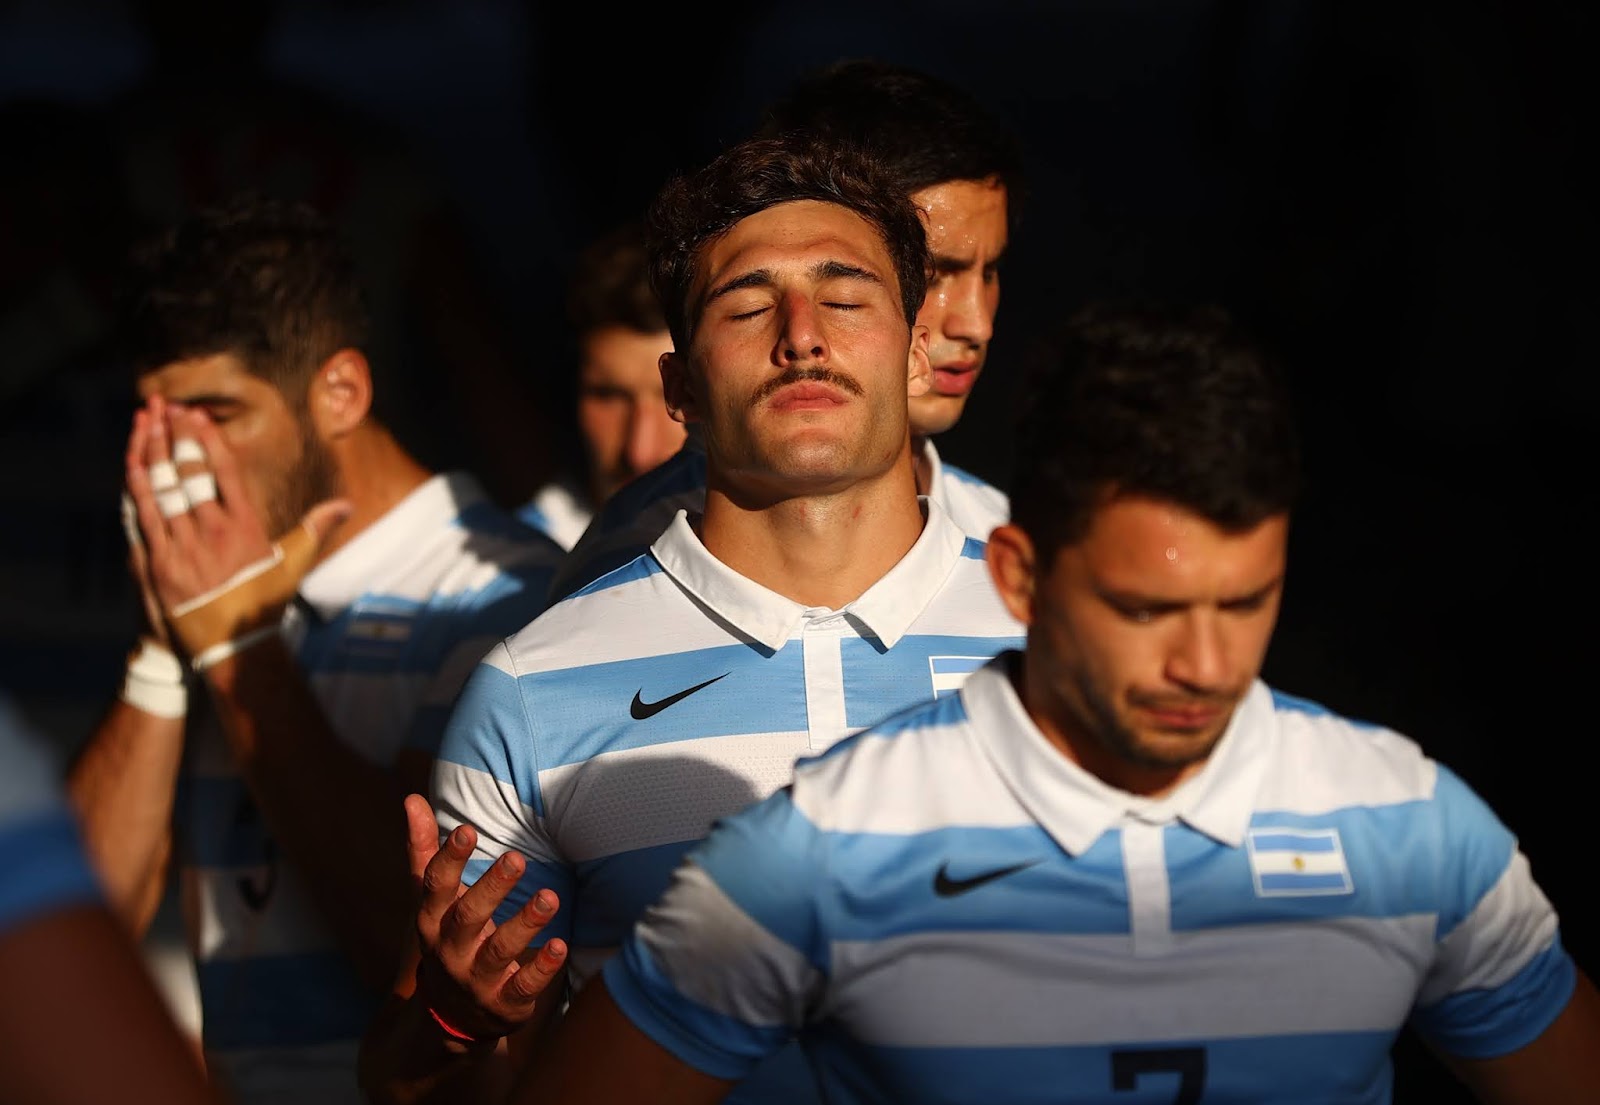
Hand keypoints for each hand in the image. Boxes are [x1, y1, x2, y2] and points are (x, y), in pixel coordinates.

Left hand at [123, 397, 348, 656]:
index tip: (195, 415)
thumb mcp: (294, 562)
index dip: (207, 440)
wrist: (234, 645)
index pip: (223, 473)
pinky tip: (132, 465)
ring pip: (163, 490)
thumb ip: (316, 527)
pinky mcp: (160, 565)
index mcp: (245, 527)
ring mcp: (184, 549)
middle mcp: (214, 533)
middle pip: (190, 475)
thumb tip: (348, 504)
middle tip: (166, 408)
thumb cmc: (265, 602)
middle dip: (176, 437)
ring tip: (145, 425)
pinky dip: (137, 488)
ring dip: (151, 453)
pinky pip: (144, 518)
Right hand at [404, 794, 567, 1041]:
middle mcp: (450, 951)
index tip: (467, 829)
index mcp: (432, 921)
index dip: (449, 858)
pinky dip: (542, 968)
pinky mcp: (505, 1003)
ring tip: (550, 897)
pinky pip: (523, 986)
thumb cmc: (449, 936)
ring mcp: (477, 979)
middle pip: (468, 918)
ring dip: (525, 923)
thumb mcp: (434, 900)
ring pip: (499, 951)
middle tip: (517, 858)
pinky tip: (560, 946)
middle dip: (492, 888)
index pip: (435, 888)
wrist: (453, 1015)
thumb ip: (424, 850)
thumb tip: (412, 799)